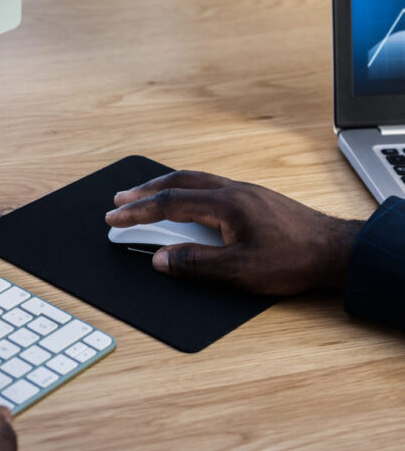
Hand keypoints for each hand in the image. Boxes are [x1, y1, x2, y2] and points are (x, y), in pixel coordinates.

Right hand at [105, 170, 363, 294]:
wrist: (335, 251)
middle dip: (145, 191)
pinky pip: (209, 185)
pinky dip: (187, 189)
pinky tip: (186, 201)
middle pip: (178, 182)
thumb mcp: (239, 270)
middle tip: (120, 199)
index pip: (169, 204)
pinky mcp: (253, 198)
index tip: (115, 217)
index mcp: (224, 203)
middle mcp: (232, 190)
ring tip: (145, 196)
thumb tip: (161, 259)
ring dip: (165, 187)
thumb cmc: (293, 259)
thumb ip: (195, 264)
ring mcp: (244, 191)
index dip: (138, 211)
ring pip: (194, 180)